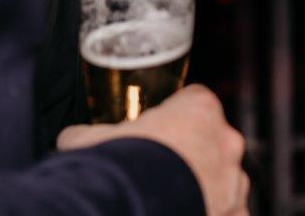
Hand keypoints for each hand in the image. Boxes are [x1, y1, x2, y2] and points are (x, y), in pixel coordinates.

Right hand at [57, 85, 248, 214]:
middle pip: (214, 139)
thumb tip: (69, 138)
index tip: (160, 127)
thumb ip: (86, 134)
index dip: (177, 113)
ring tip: (176, 198)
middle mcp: (226, 141)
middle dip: (194, 151)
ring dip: (208, 186)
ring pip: (226, 178)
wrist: (133, 207)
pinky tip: (192, 213)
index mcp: (200, 109)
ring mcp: (235, 180)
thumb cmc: (120, 166)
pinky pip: (232, 212)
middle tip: (164, 167)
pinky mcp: (235, 213)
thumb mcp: (91, 140)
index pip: (196, 99)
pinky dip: (216, 214)